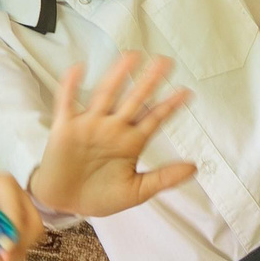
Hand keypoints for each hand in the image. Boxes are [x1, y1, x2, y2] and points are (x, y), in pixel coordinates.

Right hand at [29, 53, 196, 218]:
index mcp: (130, 142)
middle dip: (148, 81)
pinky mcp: (65, 128)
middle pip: (133, 100)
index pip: (153, 119)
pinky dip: (70, 85)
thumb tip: (194, 168)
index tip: (187, 92)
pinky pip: (67, 103)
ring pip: (105, 95)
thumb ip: (163, 178)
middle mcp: (112, 128)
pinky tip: (78, 68)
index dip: (169, 106)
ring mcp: (89, 125)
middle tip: (165, 61)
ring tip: (131, 57)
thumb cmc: (101, 196)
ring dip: (117, 76)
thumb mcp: (136, 191)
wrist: (66, 204)